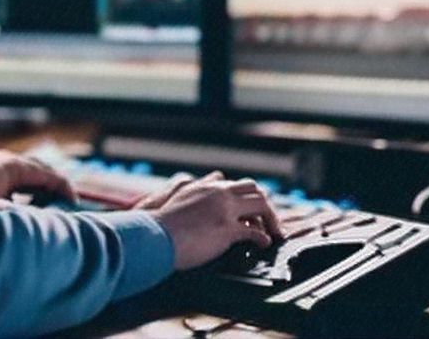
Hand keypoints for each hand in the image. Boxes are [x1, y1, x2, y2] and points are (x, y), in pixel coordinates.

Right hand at [140, 171, 282, 269]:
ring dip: (271, 219)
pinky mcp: (227, 228)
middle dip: (265, 205)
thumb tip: (197, 191)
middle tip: (270, 221)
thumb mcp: (175, 199)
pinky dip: (264, 238)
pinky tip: (264, 244)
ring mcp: (224, 209)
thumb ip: (190, 193)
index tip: (251, 210)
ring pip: (261, 204)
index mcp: (205, 186)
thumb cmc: (160, 224)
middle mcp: (218, 192)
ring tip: (274, 233)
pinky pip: (255, 232)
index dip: (246, 197)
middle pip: (254, 189)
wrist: (154, 235)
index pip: (235, 184)